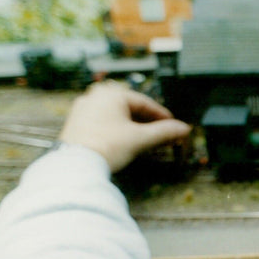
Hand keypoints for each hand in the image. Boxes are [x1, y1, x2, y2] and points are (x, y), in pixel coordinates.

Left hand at [58, 81, 190, 172]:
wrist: (75, 165)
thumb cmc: (105, 147)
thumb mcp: (140, 138)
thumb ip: (164, 132)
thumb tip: (183, 129)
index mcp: (110, 93)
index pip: (144, 103)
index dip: (162, 116)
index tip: (172, 125)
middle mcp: (95, 97)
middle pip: (130, 110)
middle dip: (148, 124)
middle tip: (163, 135)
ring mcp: (83, 110)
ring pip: (117, 117)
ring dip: (135, 128)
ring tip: (148, 141)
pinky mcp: (77, 124)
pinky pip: (104, 123)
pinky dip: (119, 131)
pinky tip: (128, 142)